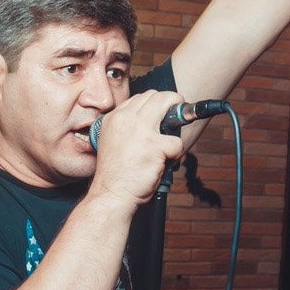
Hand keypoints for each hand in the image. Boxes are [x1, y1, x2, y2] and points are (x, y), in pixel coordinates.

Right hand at [87, 90, 185, 207]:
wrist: (111, 194)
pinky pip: (178, 142)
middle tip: (176, 117)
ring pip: (170, 102)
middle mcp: (126, 119)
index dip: (155, 104)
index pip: (141, 97)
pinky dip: (176, 154)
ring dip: (178, 118)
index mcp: (114, 118)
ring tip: (171, 138)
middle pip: (157, 95)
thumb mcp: (113, 141)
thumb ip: (128, 128)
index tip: (161, 115)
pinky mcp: (154, 146)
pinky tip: (164, 162)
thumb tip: (154, 122)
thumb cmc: (115, 174)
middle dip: (171, 103)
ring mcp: (140, 130)